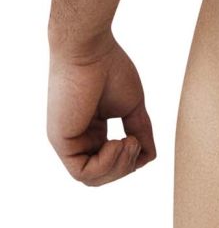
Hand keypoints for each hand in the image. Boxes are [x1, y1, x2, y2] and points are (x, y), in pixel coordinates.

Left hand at [46, 29, 156, 184]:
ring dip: (118, 167)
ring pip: (93, 178)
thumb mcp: (131, 107)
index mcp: (92, 129)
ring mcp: (68, 141)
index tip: (141, 141)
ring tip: (129, 142)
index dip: (130, 160)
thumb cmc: (110, 68)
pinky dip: (106, 164)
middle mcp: (78, 137)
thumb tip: (149, 156)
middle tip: (136, 143)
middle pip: (102, 175)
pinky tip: (117, 142)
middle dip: (126, 167)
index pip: (110, 162)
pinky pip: (82, 171)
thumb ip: (140, 131)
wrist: (90, 49)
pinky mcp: (61, 141)